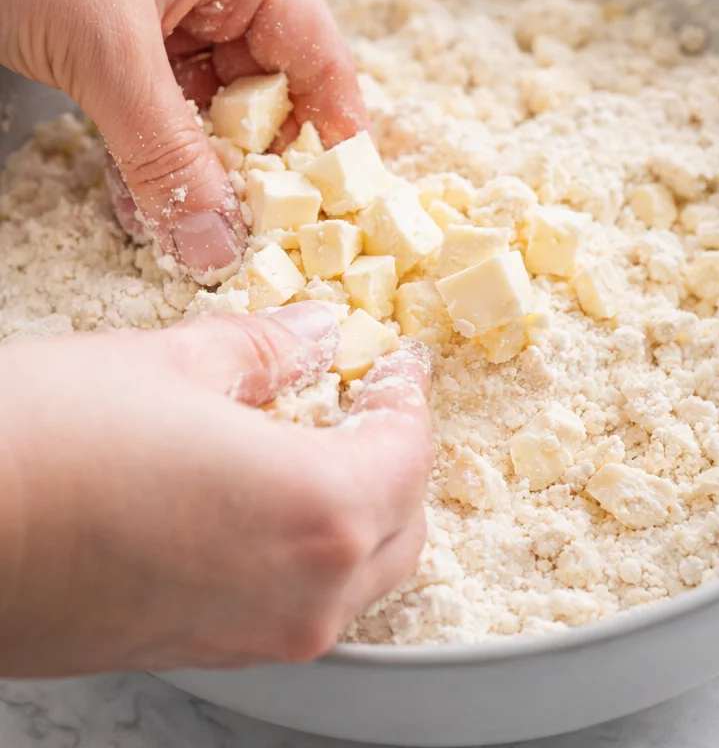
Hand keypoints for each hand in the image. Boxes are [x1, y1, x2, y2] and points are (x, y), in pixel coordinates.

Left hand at [0, 0, 367, 279]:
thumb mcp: (103, 51)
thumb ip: (164, 155)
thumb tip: (217, 242)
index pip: (317, 53)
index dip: (333, 128)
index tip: (335, 204)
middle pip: (262, 86)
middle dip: (254, 162)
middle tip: (251, 231)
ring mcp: (153, 2)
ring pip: (199, 103)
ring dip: (193, 166)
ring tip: (189, 231)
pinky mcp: (102, 27)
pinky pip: (145, 104)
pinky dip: (144, 152)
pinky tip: (139, 204)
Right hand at [0, 302, 433, 675]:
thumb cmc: (33, 447)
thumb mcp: (165, 366)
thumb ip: (264, 352)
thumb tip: (312, 335)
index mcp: (321, 509)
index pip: (410, 451)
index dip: (406, 396)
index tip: (397, 364)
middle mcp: (305, 591)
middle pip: (400, 525)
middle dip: (395, 460)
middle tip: (365, 402)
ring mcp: (254, 635)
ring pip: (354, 578)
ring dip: (354, 514)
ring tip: (317, 446)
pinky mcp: (202, 653)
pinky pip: (293, 606)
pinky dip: (304, 555)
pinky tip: (263, 503)